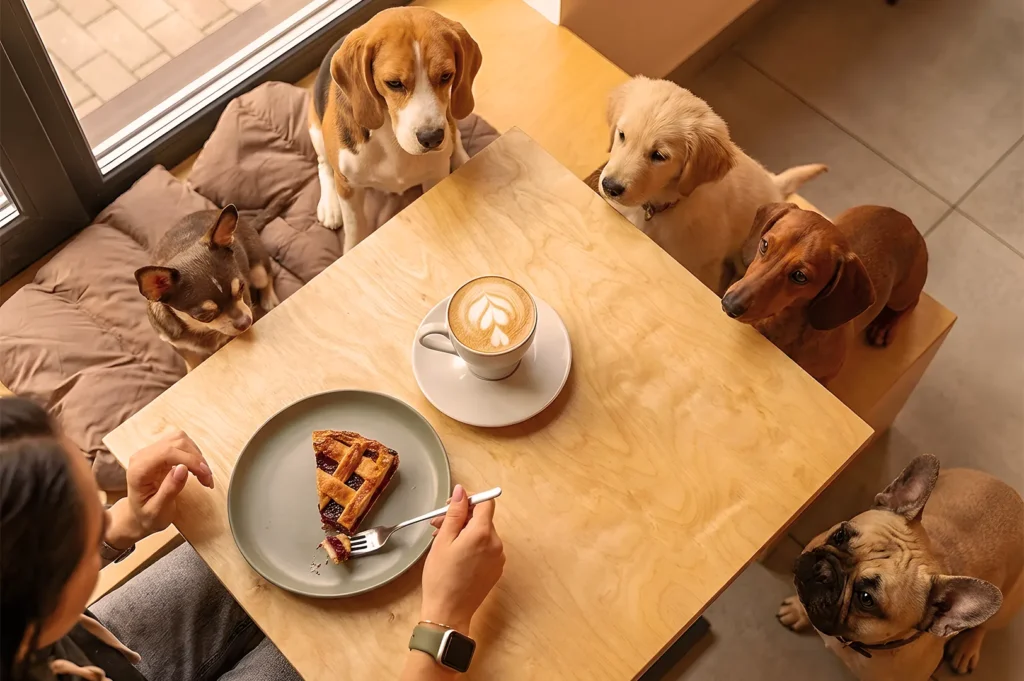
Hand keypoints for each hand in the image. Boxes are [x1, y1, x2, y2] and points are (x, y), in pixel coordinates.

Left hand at [106, 429, 213, 547]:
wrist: (138, 515)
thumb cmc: (146, 516)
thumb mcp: (157, 511)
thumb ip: (169, 490)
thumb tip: (182, 468)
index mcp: (139, 469)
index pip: (168, 452)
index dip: (190, 460)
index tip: (205, 475)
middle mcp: (143, 456)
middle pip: (177, 442)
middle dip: (197, 459)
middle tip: (207, 479)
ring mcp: (151, 451)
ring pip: (181, 439)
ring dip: (197, 456)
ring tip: (203, 475)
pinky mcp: (161, 451)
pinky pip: (181, 444)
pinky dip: (193, 455)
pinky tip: (196, 469)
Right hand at [419, 485, 504, 631]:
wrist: (448, 612)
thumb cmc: (441, 577)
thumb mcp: (443, 540)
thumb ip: (454, 513)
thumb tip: (461, 491)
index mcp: (483, 534)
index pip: (485, 503)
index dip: (469, 499)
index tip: (452, 505)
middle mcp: (496, 544)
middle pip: (483, 519)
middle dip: (461, 518)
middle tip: (438, 525)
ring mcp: (499, 558)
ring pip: (483, 534)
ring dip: (465, 532)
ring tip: (443, 541)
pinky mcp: (496, 569)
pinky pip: (486, 548)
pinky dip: (472, 545)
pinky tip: (455, 554)